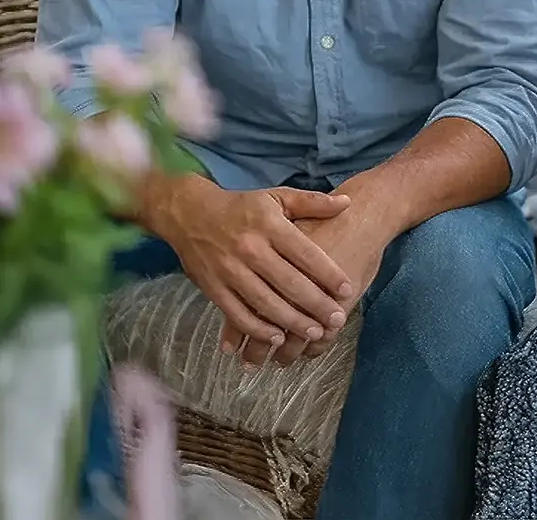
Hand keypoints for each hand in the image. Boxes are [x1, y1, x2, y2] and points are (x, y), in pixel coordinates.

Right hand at [152, 177, 356, 354]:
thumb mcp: (276, 197)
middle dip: (316, 305)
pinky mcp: (213, 287)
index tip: (347, 289)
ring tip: (313, 334)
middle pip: (289, 283)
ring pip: (265, 302)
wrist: (188, 214)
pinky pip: (237, 314)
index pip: (305, 253)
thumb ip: (312, 202)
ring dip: (291, 322)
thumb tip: (347, 203)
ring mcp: (229, 270)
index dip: (328, 273)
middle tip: (336, 320)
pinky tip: (276, 338)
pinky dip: (256, 329)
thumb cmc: (241, 207)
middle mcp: (250, 248)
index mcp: (269, 225)